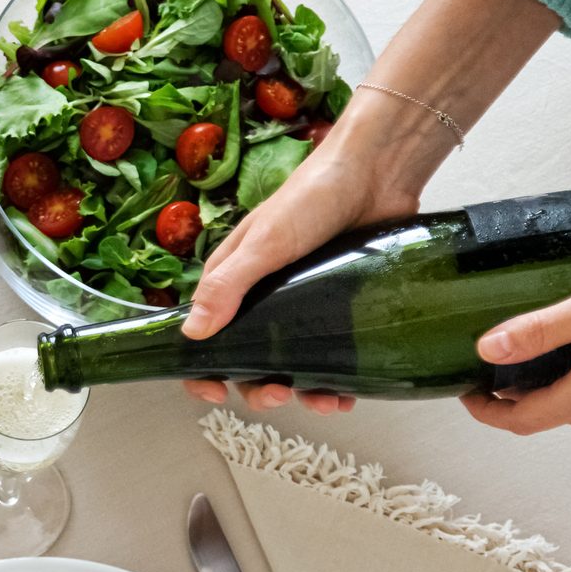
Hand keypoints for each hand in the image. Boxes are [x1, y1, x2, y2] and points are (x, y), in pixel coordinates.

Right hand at [178, 145, 419, 414]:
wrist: (379, 171)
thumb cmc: (312, 196)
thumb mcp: (264, 242)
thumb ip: (227, 286)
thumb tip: (192, 334)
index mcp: (233, 284)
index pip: (203, 337)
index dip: (201, 371)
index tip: (214, 392)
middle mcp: (263, 301)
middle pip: (247, 361)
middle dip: (257, 388)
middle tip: (277, 394)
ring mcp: (304, 306)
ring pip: (293, 365)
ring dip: (302, 392)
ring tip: (323, 400)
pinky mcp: (341, 308)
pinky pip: (334, 356)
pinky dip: (336, 381)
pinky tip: (346, 393)